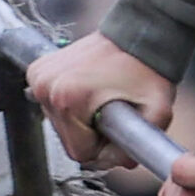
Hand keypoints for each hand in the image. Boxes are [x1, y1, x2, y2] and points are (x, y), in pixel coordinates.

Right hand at [26, 30, 175, 162]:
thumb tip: (121, 162)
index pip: (80, 152)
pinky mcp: (37, 70)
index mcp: (68, 99)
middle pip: (67, 140)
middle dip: (91, 135)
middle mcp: (47, 87)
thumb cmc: (146, 69)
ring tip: (101, 100)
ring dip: (80, 121)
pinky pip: (51, 104)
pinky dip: (69, 105)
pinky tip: (87, 92)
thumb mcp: (157, 112)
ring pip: (58, 124)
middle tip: (113, 115)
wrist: (137, 33)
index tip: (118, 130)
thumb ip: (141, 145)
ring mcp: (39, 77)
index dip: (104, 149)